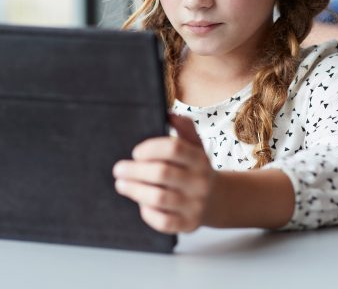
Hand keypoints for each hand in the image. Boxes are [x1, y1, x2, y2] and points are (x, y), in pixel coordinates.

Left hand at [113, 114, 215, 233]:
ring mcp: (195, 205)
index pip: (174, 148)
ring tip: (121, 184)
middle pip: (162, 173)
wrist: (218, 199)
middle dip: (135, 171)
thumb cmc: (196, 168)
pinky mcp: (188, 224)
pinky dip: (148, 212)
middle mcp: (200, 182)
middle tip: (118, 169)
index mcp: (199, 158)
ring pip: (159, 198)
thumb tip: (167, 114)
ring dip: (135, 190)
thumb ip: (184, 127)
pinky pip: (163, 222)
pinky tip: (140, 204)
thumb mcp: (196, 145)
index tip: (135, 152)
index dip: (151, 149)